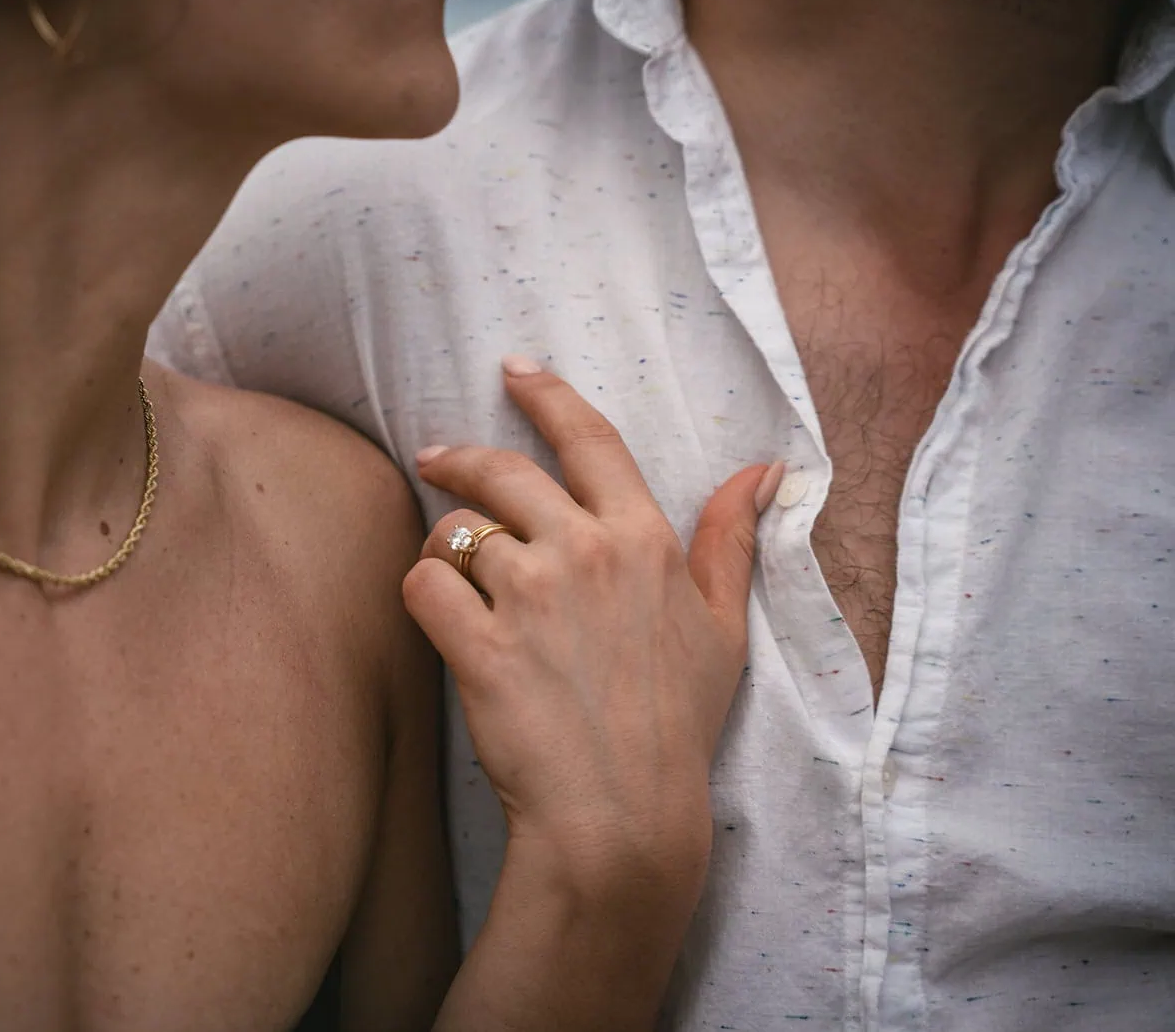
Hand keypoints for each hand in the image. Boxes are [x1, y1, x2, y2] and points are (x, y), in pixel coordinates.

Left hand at [403, 355, 780, 883]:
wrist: (621, 814)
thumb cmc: (675, 724)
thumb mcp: (721, 628)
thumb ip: (730, 540)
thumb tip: (763, 470)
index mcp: (644, 540)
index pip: (589, 439)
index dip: (546, 394)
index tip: (514, 370)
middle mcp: (585, 553)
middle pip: (503, 471)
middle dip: (462, 458)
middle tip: (436, 460)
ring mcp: (529, 598)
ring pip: (457, 531)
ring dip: (446, 546)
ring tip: (451, 574)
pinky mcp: (479, 645)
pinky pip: (424, 584)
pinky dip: (422, 592)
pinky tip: (438, 614)